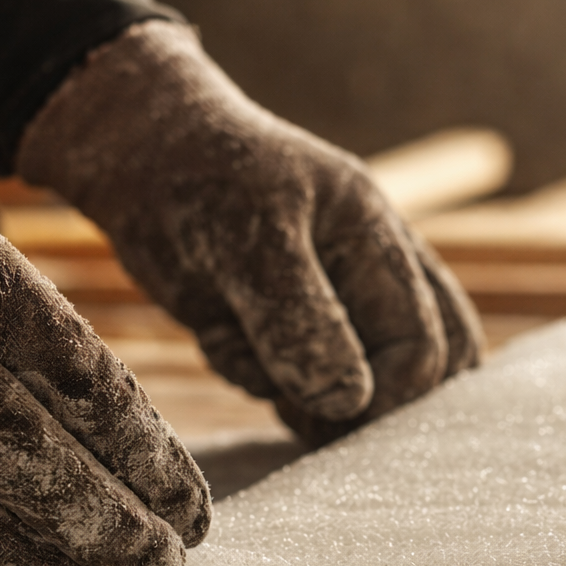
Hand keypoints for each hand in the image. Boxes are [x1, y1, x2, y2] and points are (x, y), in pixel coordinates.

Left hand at [17, 20, 483, 442]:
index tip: (324, 408)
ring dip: (305, 395)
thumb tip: (349, 400)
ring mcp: (333, 303)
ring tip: (241, 347)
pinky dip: (261, 380)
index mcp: (378, 241)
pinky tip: (220, 337)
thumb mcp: (248, 243)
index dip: (387, 394)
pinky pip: (299, 384)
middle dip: (369, 404)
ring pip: (362, 385)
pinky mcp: (288, 327)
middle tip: (299, 403)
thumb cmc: (197, 179)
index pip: (425, 345)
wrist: (138, 157)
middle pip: (427, 366)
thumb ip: (299, 318)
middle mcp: (369, 275)